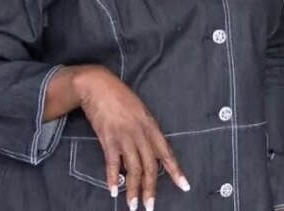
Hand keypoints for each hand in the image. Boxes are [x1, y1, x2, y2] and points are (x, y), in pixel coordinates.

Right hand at [72, 66, 189, 210]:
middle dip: (151, 189)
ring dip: (133, 190)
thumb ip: (145, 131)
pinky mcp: (109, 139)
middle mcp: (141, 133)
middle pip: (150, 167)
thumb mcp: (140, 112)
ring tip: (133, 205)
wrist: (98, 85)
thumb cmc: (119, 97)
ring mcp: (125, 137)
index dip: (176, 171)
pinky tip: (113, 191)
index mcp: (151, 126)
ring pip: (133, 169)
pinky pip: (113, 164)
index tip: (184, 186)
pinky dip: (113, 179)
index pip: (167, 153)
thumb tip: (147, 152)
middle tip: (150, 207)